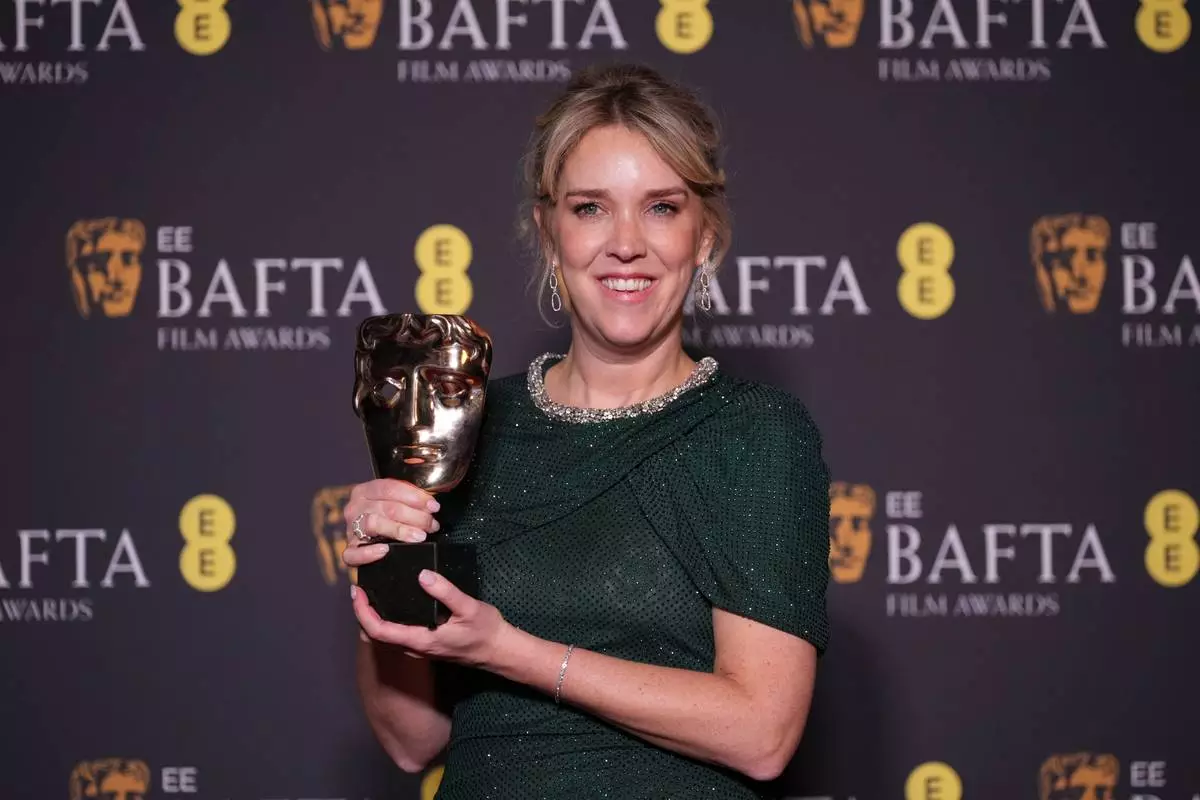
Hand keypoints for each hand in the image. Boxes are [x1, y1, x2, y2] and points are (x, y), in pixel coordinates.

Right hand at [341, 478, 440, 569]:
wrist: (365, 541)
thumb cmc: (385, 517)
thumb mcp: (394, 501)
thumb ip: (408, 499)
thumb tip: (431, 504)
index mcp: (365, 490)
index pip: (390, 488)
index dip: (415, 496)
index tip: (433, 506)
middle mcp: (355, 507)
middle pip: (387, 507)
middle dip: (415, 516)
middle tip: (431, 524)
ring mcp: (351, 529)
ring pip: (374, 524)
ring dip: (400, 530)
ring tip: (419, 536)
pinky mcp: (349, 551)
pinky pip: (353, 554)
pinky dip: (368, 553)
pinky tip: (384, 550)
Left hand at [352, 570, 508, 669]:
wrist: (499, 651)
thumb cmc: (486, 631)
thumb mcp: (469, 608)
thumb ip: (446, 592)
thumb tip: (423, 575)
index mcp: (421, 641)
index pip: (379, 631)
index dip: (363, 613)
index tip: (357, 592)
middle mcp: (416, 648)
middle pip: (377, 635)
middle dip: (363, 613)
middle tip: (359, 589)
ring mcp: (420, 648)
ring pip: (386, 637)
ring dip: (373, 617)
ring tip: (371, 594)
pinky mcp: (426, 644)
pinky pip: (397, 635)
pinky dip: (387, 621)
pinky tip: (392, 605)